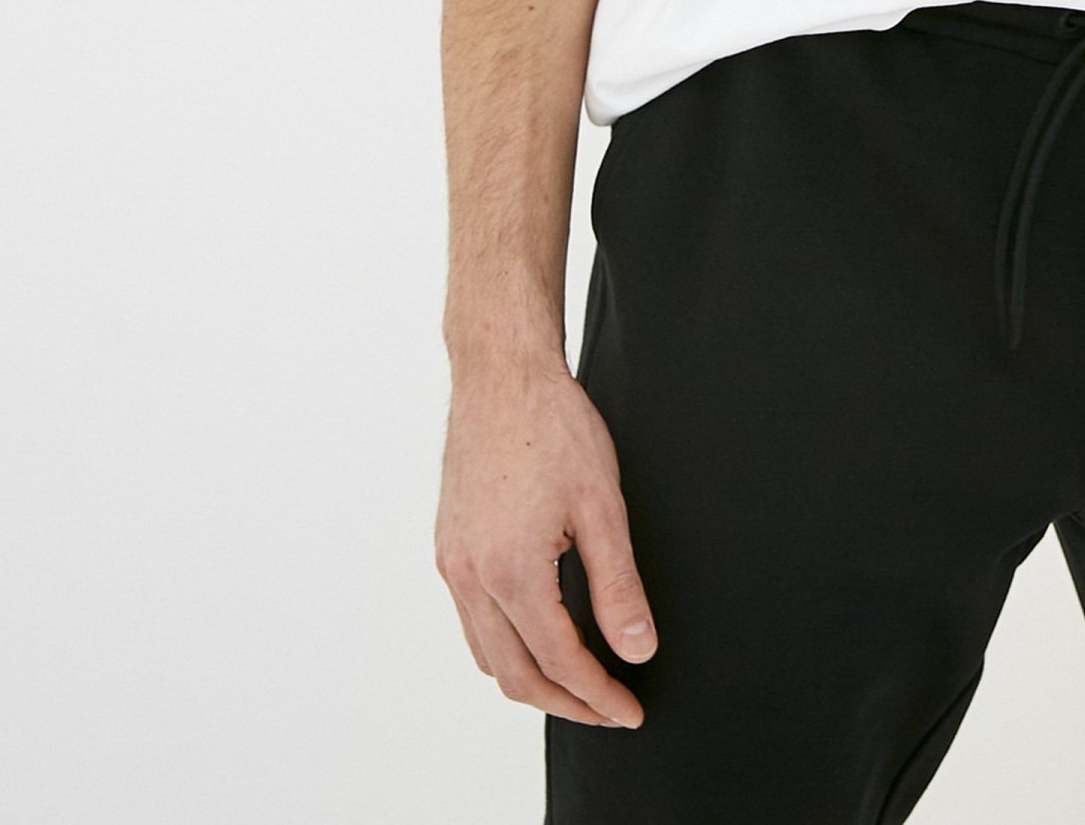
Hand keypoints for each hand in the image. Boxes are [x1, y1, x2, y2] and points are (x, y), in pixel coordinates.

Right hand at [436, 360, 657, 725]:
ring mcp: (452, 564)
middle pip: (517, 676)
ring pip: (487, 657)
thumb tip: (638, 650)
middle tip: (610, 710)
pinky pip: (471, 623)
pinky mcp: (447, 548)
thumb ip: (618, 586)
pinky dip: (504, 648)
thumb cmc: (553, 426)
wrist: (501, 374)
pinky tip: (535, 637)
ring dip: (532, 681)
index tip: (631, 710)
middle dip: (567, 704)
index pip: (561, 662)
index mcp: (511, 571)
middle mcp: (471, 577)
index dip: (600, 695)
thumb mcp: (602, 505)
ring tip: (578, 684)